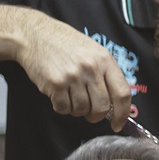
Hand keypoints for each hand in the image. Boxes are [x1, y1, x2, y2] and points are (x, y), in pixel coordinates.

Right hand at [15, 16, 130, 130]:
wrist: (35, 35)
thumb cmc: (65, 44)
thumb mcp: (93, 51)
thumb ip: (106, 74)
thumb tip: (116, 104)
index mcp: (105, 60)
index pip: (122, 93)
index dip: (123, 113)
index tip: (118, 124)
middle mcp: (91, 68)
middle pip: (102, 107)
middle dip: (97, 116)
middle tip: (91, 113)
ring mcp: (72, 76)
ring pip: (82, 110)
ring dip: (77, 110)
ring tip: (71, 96)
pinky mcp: (55, 83)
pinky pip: (64, 108)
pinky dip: (62, 107)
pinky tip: (59, 95)